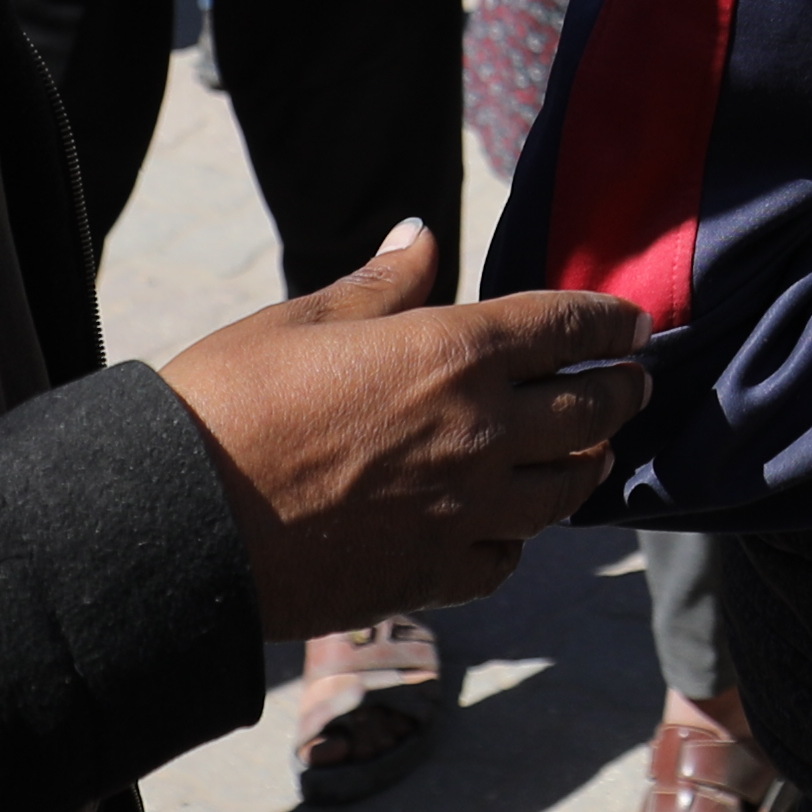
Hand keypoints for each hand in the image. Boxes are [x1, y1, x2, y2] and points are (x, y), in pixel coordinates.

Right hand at [151, 227, 644, 634]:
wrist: (177, 524)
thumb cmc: (227, 404)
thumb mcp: (301, 320)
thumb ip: (380, 285)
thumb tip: (421, 235)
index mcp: (452, 353)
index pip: (565, 328)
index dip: (609, 322)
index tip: (634, 323)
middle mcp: (480, 433)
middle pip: (590, 412)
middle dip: (620, 391)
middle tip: (632, 381)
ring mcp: (465, 512)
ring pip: (564, 492)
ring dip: (586, 464)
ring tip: (592, 451)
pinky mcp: (435, 576)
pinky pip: (507, 558)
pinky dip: (519, 538)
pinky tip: (510, 527)